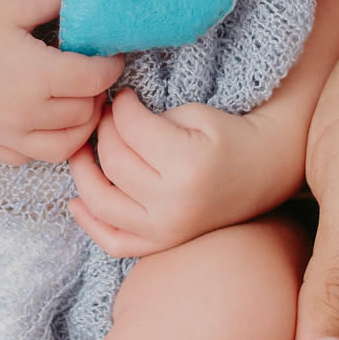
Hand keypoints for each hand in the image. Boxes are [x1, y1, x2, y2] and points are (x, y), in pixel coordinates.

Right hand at [0, 0, 123, 165]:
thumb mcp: (12, 6)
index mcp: (37, 75)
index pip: (95, 80)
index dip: (112, 67)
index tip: (112, 57)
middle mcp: (25, 112)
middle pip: (86, 112)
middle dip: (97, 93)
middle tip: (93, 75)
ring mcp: (7, 133)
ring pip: (65, 145)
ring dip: (80, 125)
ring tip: (78, 103)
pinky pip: (31, 157)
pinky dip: (47, 145)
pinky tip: (46, 122)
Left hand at [67, 87, 299, 256]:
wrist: (262, 172)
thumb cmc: (229, 137)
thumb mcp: (194, 114)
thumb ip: (149, 120)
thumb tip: (108, 120)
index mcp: (187, 165)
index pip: (131, 129)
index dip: (119, 106)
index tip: (121, 96)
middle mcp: (174, 203)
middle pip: (113, 162)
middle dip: (103, 131)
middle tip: (106, 117)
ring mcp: (166, 230)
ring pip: (102, 202)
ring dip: (83, 172)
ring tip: (83, 150)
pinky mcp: (162, 243)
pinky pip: (114, 242)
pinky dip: (90, 224)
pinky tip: (76, 201)